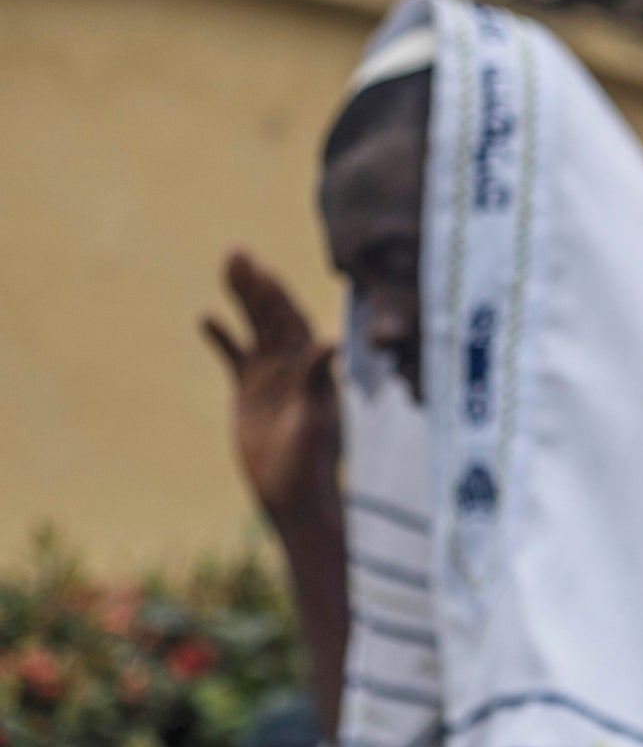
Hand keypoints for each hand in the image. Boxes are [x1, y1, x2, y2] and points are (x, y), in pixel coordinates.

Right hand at [203, 250, 342, 532]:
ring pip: (254, 329)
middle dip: (255, 285)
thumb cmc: (310, 461)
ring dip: (241, 300)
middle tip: (236, 251)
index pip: (293, 322)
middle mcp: (293, 368)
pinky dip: (223, 338)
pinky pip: (235, 357)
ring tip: (226, 266)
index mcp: (312, 370)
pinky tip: (207, 318)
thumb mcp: (314, 418)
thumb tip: (332, 340)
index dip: (277, 294)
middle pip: (271, 317)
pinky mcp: (250, 394)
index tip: (259, 268)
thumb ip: (317, 380)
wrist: (292, 495)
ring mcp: (270, 378)